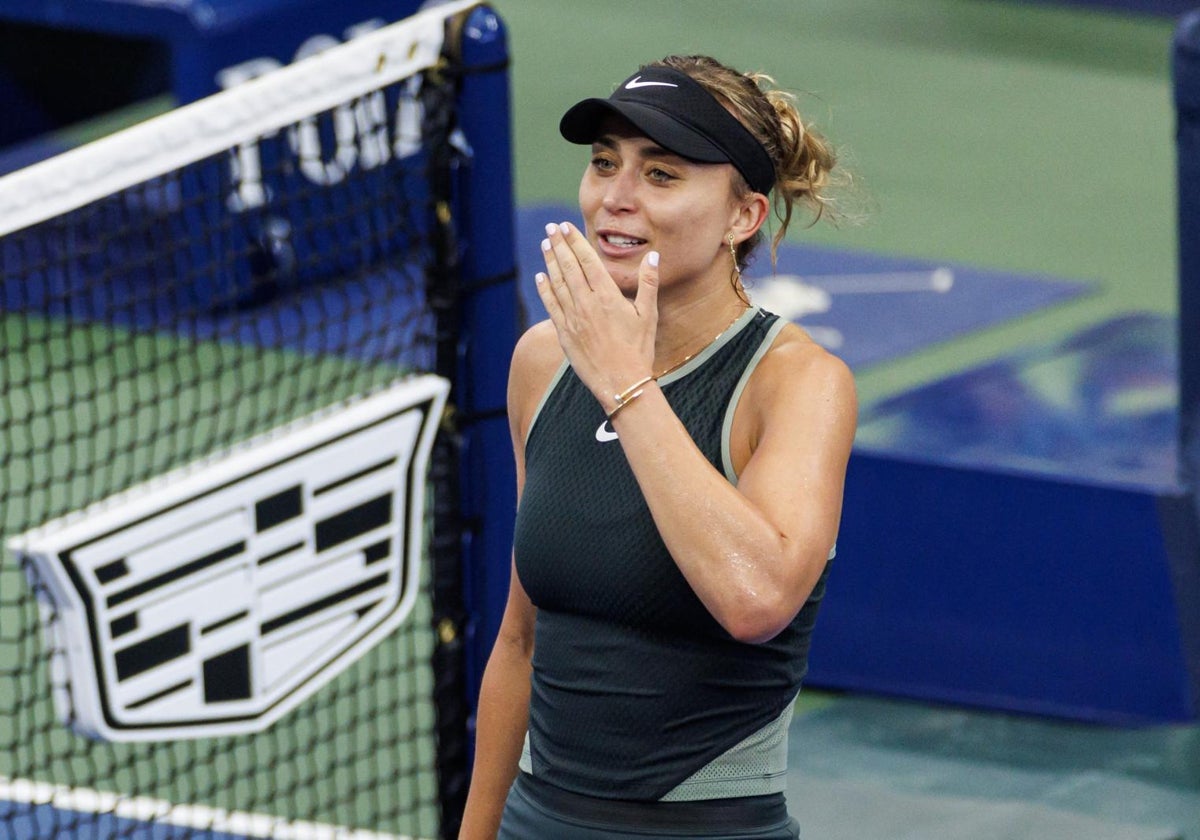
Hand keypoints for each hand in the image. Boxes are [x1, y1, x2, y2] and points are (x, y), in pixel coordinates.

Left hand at [535, 222, 659, 411]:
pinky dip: (544, 289)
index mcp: (607, 296)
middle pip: (569, 267)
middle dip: (559, 245)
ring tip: (546, 244)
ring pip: (557, 283)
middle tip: (552, 228)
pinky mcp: (564, 334)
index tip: (566, 226)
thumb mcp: (648, 315)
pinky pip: (551, 306)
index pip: (588, 261)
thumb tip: (654, 256)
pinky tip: (540, 277)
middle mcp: (586, 304)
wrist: (621, 383)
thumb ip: (649, 283)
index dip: (575, 242)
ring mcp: (573, 319)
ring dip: (550, 262)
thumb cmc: (639, 350)